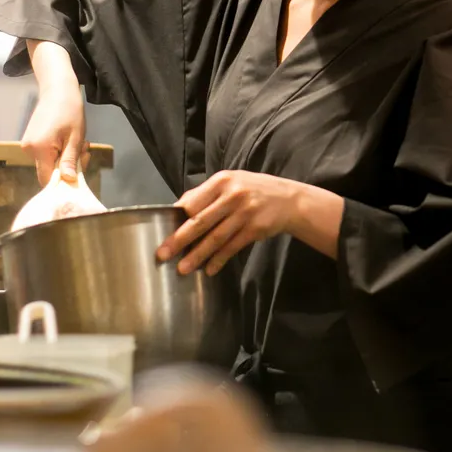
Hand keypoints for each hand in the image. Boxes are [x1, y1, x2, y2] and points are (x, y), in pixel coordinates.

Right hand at [22, 41, 87, 185]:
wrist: (57, 89)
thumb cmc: (70, 110)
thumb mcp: (75, 138)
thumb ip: (70, 161)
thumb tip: (68, 181)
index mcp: (39, 149)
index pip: (47, 180)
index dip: (63, 181)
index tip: (80, 172)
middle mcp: (28, 149)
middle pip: (48, 171)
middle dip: (68, 166)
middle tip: (85, 151)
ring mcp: (27, 145)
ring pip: (48, 163)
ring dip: (65, 158)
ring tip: (79, 143)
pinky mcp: (30, 140)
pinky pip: (45, 155)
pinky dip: (58, 151)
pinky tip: (69, 140)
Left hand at [160, 171, 304, 275]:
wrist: (289, 199)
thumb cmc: (253, 190)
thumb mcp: (231, 183)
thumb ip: (206, 194)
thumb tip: (178, 208)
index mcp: (221, 181)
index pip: (192, 202)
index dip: (176, 219)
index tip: (162, 233)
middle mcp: (233, 195)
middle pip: (200, 221)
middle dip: (179, 240)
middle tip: (163, 255)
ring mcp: (245, 212)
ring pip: (215, 238)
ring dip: (197, 255)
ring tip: (183, 269)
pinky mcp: (256, 228)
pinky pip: (232, 247)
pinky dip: (219, 260)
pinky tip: (209, 270)